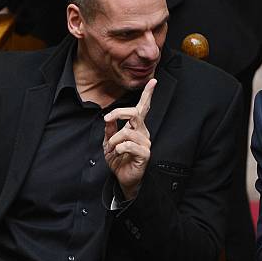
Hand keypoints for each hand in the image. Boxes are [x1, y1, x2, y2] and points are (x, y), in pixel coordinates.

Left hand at [103, 79, 156, 199]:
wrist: (123, 178)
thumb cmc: (119, 160)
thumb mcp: (109, 142)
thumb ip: (109, 130)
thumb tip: (108, 118)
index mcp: (136, 127)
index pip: (143, 108)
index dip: (148, 94)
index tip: (153, 81)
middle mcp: (143, 132)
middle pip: (135, 113)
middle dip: (119, 113)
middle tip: (107, 119)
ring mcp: (145, 143)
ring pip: (127, 131)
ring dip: (114, 139)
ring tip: (113, 148)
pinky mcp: (145, 153)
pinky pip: (129, 145)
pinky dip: (118, 148)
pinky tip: (118, 154)